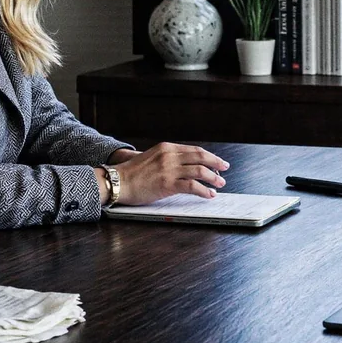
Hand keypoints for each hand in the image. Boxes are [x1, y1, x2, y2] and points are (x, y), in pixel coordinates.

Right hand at [112, 143, 228, 204]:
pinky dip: (204, 191)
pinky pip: (192, 186)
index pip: (194, 150)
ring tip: (220, 183)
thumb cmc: (131, 173)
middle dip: (216, 163)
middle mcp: (169, 155)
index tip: (217, 161)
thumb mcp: (151, 157)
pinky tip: (209, 195)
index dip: (208, 156)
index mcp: (166, 147)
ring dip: (213, 177)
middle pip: (200, 156)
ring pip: (199, 170)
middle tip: (225, 169)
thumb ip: (167, 159)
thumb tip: (184, 166)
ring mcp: (169, 169)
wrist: (117, 181)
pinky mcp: (167, 184)